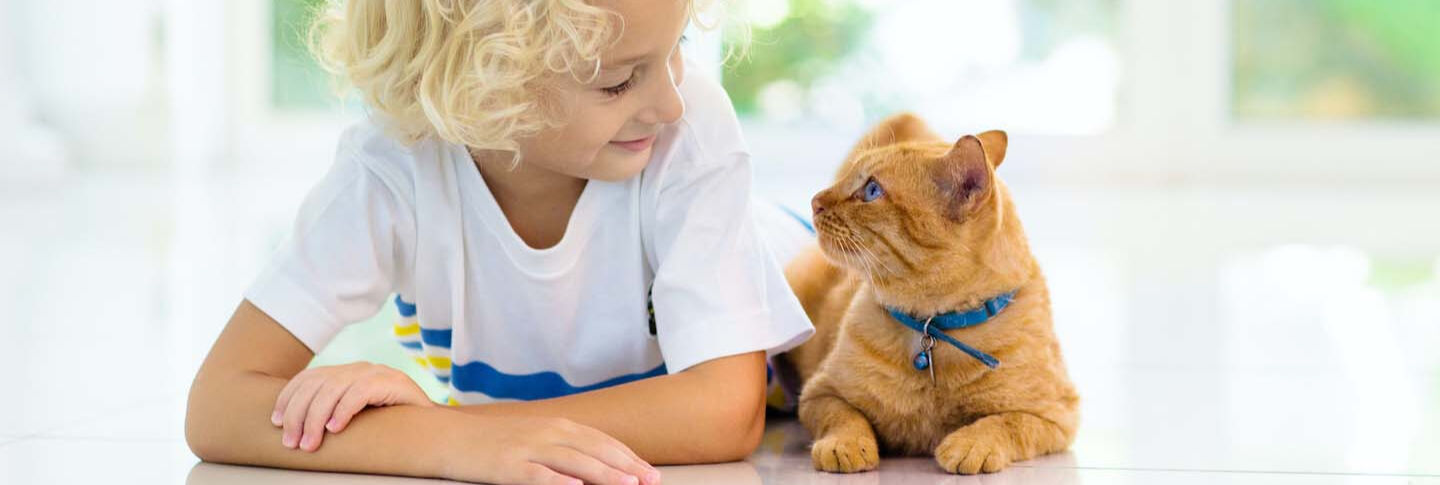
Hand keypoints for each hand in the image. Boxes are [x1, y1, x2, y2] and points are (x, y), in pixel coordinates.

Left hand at [271, 362, 434, 451]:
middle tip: (291, 443)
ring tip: (310, 443)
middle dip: (298, 414)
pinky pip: (361, 392)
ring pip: (334, 388)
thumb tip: (292, 429)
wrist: (434, 426)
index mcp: (347, 373)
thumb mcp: (355, 416)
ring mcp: (377, 373)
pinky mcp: (392, 383)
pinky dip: (344, 410)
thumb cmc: (390, 426)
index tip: (275, 422)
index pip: (308, 378)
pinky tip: (336, 429)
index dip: (288, 397)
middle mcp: (359, 368)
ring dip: (316, 418)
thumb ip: (332, 412)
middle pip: (317, 384)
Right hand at [444, 414, 662, 484]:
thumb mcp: (534, 437)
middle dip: (626, 467)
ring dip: (604, 474)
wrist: (447, 436)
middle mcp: (547, 432)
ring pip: (574, 461)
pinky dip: (557, 482)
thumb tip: (597, 464)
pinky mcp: (507, 466)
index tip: (650, 473)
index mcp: (557, 426)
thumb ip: (565, 447)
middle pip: (595, 450)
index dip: (628, 457)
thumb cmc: (495, 441)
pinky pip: (537, 475)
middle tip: (651, 482)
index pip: (602, 441)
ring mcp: (527, 448)